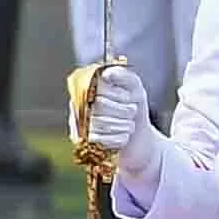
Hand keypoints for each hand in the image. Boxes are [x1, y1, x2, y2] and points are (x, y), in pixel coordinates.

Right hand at [71, 60, 157, 179]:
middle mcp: (79, 106)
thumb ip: (123, 76)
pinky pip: (98, 140)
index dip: (117, 94)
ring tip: (130, 125)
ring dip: (122, 125)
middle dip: (122, 110)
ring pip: (98, 123)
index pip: (98, 88)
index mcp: (88, 89)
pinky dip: (118, 138)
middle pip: (98, 105)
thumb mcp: (134, 88)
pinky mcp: (85, 143)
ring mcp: (79, 125)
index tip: (130, 98)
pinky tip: (125, 136)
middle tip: (132, 112)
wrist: (140, 138)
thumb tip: (105, 74)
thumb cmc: (134, 109)